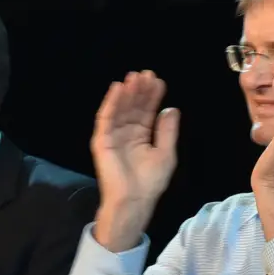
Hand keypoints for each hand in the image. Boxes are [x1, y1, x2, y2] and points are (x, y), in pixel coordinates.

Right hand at [90, 70, 175, 250]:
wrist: (134, 200)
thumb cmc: (150, 181)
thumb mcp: (166, 153)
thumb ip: (167, 131)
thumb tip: (171, 108)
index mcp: (142, 136)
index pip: (147, 111)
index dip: (153, 96)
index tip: (159, 81)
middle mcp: (127, 133)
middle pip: (134, 107)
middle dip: (140, 90)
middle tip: (147, 74)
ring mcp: (113, 136)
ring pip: (120, 109)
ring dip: (127, 92)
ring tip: (135, 77)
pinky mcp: (102, 140)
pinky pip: (106, 118)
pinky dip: (111, 102)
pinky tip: (118, 88)